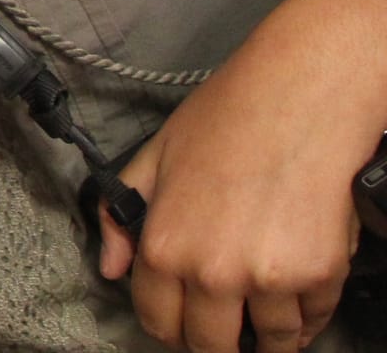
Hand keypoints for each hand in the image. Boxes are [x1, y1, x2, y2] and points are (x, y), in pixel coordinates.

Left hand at [97, 0, 376, 352]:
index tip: (180, 323)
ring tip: (264, 320)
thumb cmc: (225, 120)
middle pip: (211, 345)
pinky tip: (296, 301)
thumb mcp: (153, 159)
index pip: (158, 322)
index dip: (168, 327)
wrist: (298, 100)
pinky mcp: (320, 276)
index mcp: (165, 246)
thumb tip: (108, 268)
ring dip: (267, 337)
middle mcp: (214, 273)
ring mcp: (270, 279)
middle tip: (223, 325)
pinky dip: (307, 318)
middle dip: (214, 340)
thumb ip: (120, 217)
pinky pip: (313, 320)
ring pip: (270, 342)